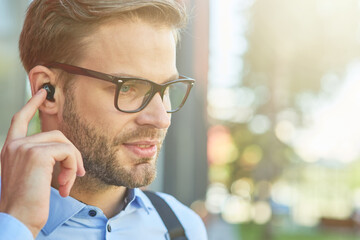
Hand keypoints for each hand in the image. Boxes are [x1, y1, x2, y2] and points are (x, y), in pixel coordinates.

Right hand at [0, 89, 85, 237]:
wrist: (17, 219)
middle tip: (76, 174)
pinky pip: (68, 152)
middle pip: (56, 134)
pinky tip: (64, 186)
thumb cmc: (26, 203)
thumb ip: (41, 159)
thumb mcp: (31, 176)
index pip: (20, 119)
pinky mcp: (37, 154)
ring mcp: (24, 147)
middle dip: (71, 154)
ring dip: (73, 164)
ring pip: (64, 143)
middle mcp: (15, 145)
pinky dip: (73, 168)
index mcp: (10, 149)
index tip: (43, 92)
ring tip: (67, 183)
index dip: (32, 104)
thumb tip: (66, 152)